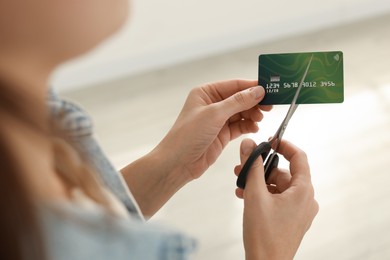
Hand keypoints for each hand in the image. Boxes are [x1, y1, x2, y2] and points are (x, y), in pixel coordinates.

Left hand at [122, 79, 270, 216]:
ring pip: (241, 113)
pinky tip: (254, 128)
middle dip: (255, 102)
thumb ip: (238, 102)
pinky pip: (240, 126)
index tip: (269, 89)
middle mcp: (212, 104)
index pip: (234, 85)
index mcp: (206, 93)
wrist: (178, 163)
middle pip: (240, 99)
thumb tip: (258, 91)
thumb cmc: (188, 135)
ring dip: (252, 114)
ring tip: (260, 118)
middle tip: (269, 106)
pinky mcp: (222, 134)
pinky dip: (248, 126)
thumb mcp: (214, 114)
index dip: (252, 87)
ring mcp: (217, 120)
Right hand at [234, 139, 318, 259]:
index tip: (269, 141)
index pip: (299, 157)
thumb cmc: (264, 235)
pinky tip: (245, 196)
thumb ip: (252, 166)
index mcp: (303, 191)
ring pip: (279, 186)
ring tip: (240, 184)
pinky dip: (263, 194)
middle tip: (244, 165)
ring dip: (259, 182)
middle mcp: (305, 200)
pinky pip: (278, 199)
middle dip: (262, 168)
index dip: (283, 145)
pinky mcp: (291, 219)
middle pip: (284, 173)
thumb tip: (250, 145)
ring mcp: (299, 211)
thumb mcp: (255, 194)